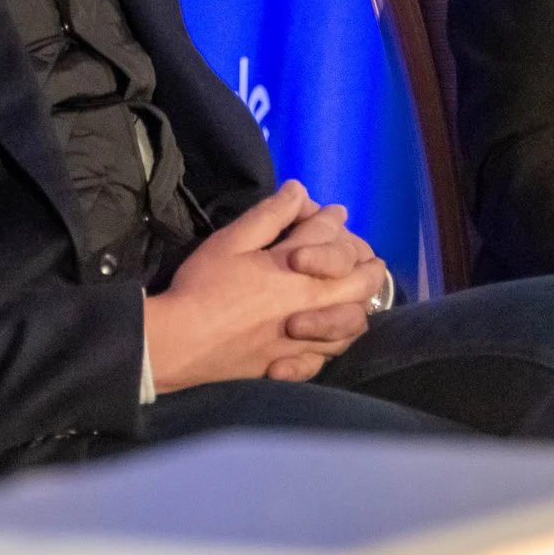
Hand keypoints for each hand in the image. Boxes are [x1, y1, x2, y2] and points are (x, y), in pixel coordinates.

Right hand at [146, 182, 387, 392]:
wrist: (182, 340)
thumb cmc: (204, 285)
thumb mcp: (232, 241)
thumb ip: (270, 216)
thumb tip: (298, 190)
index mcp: (297, 270)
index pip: (328, 237)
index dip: (333, 219)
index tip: (335, 213)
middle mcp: (310, 303)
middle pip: (359, 284)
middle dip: (369, 267)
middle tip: (371, 260)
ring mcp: (303, 338)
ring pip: (350, 326)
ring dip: (358, 309)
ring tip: (355, 301)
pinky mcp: (288, 364)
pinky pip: (323, 359)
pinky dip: (330, 348)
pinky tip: (324, 341)